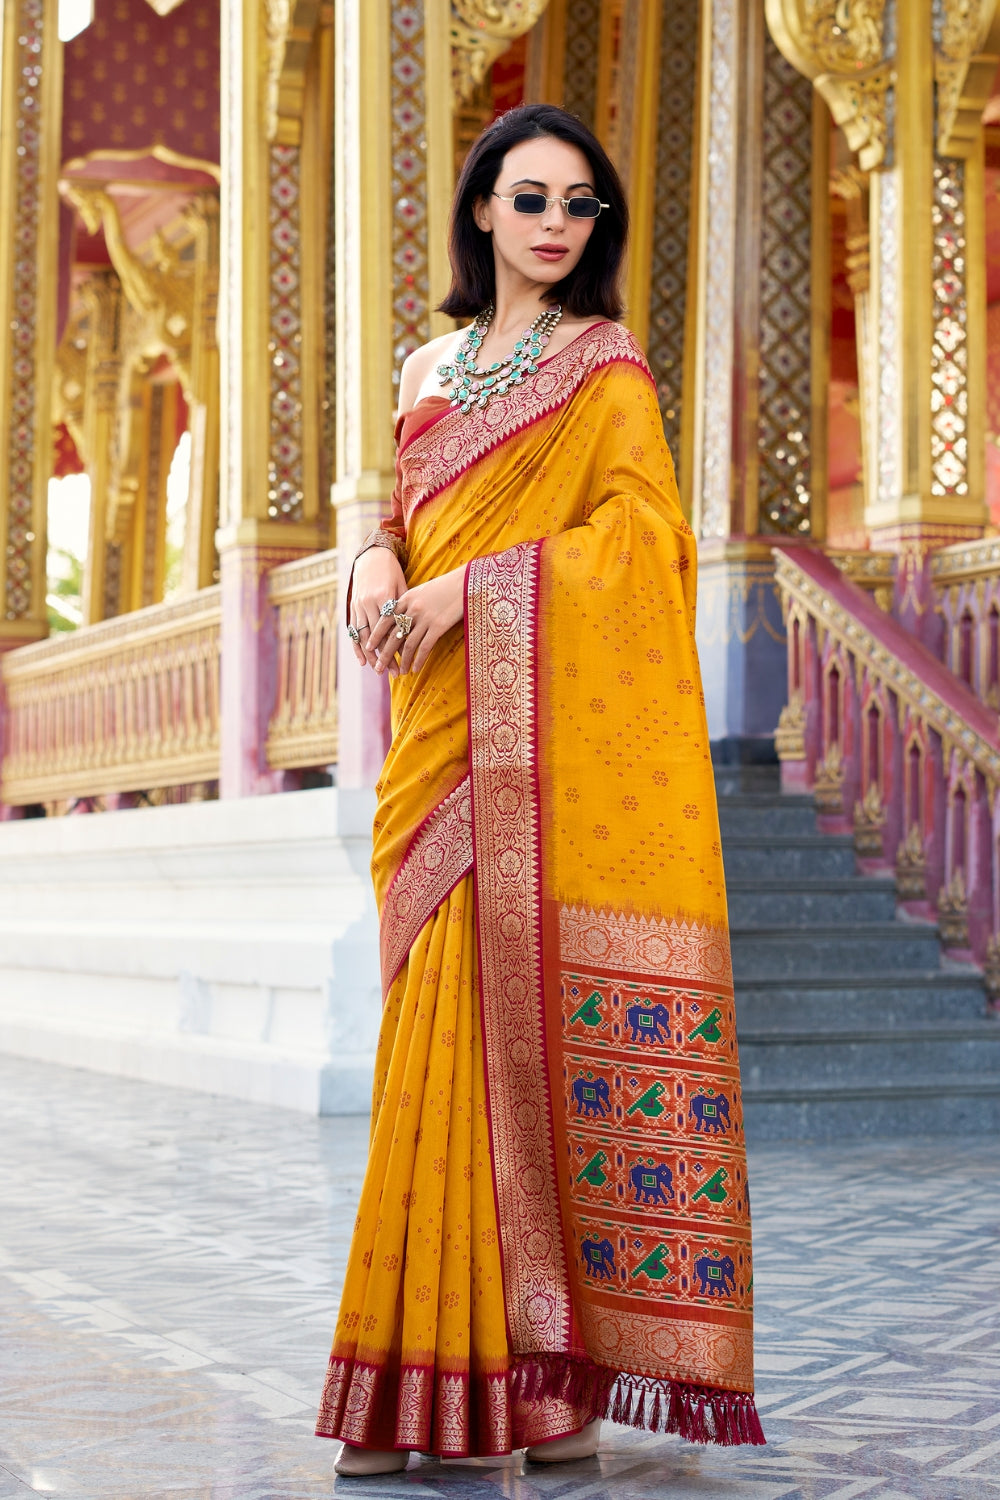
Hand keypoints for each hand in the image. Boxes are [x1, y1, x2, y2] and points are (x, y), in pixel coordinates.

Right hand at [349, 549, 407, 667]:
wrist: (371, 556)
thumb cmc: (392, 571)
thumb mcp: (402, 585)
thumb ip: (405, 607)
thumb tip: (416, 629)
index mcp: (384, 597)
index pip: (391, 629)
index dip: (398, 647)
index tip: (406, 662)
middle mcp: (369, 603)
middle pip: (377, 636)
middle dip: (386, 657)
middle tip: (394, 673)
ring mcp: (358, 605)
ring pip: (364, 636)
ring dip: (372, 656)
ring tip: (380, 671)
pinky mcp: (353, 607)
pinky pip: (353, 631)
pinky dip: (357, 647)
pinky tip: (363, 662)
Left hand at [367, 567, 464, 677]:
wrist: (466, 582)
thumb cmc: (445, 587)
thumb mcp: (422, 591)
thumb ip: (409, 604)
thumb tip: (400, 620)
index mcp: (406, 598)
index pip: (385, 620)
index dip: (376, 635)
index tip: (369, 647)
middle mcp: (412, 608)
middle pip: (393, 635)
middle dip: (384, 654)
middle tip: (378, 667)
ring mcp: (425, 618)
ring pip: (408, 644)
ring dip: (402, 661)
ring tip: (399, 672)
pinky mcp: (439, 626)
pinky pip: (424, 647)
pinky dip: (418, 660)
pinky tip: (415, 669)